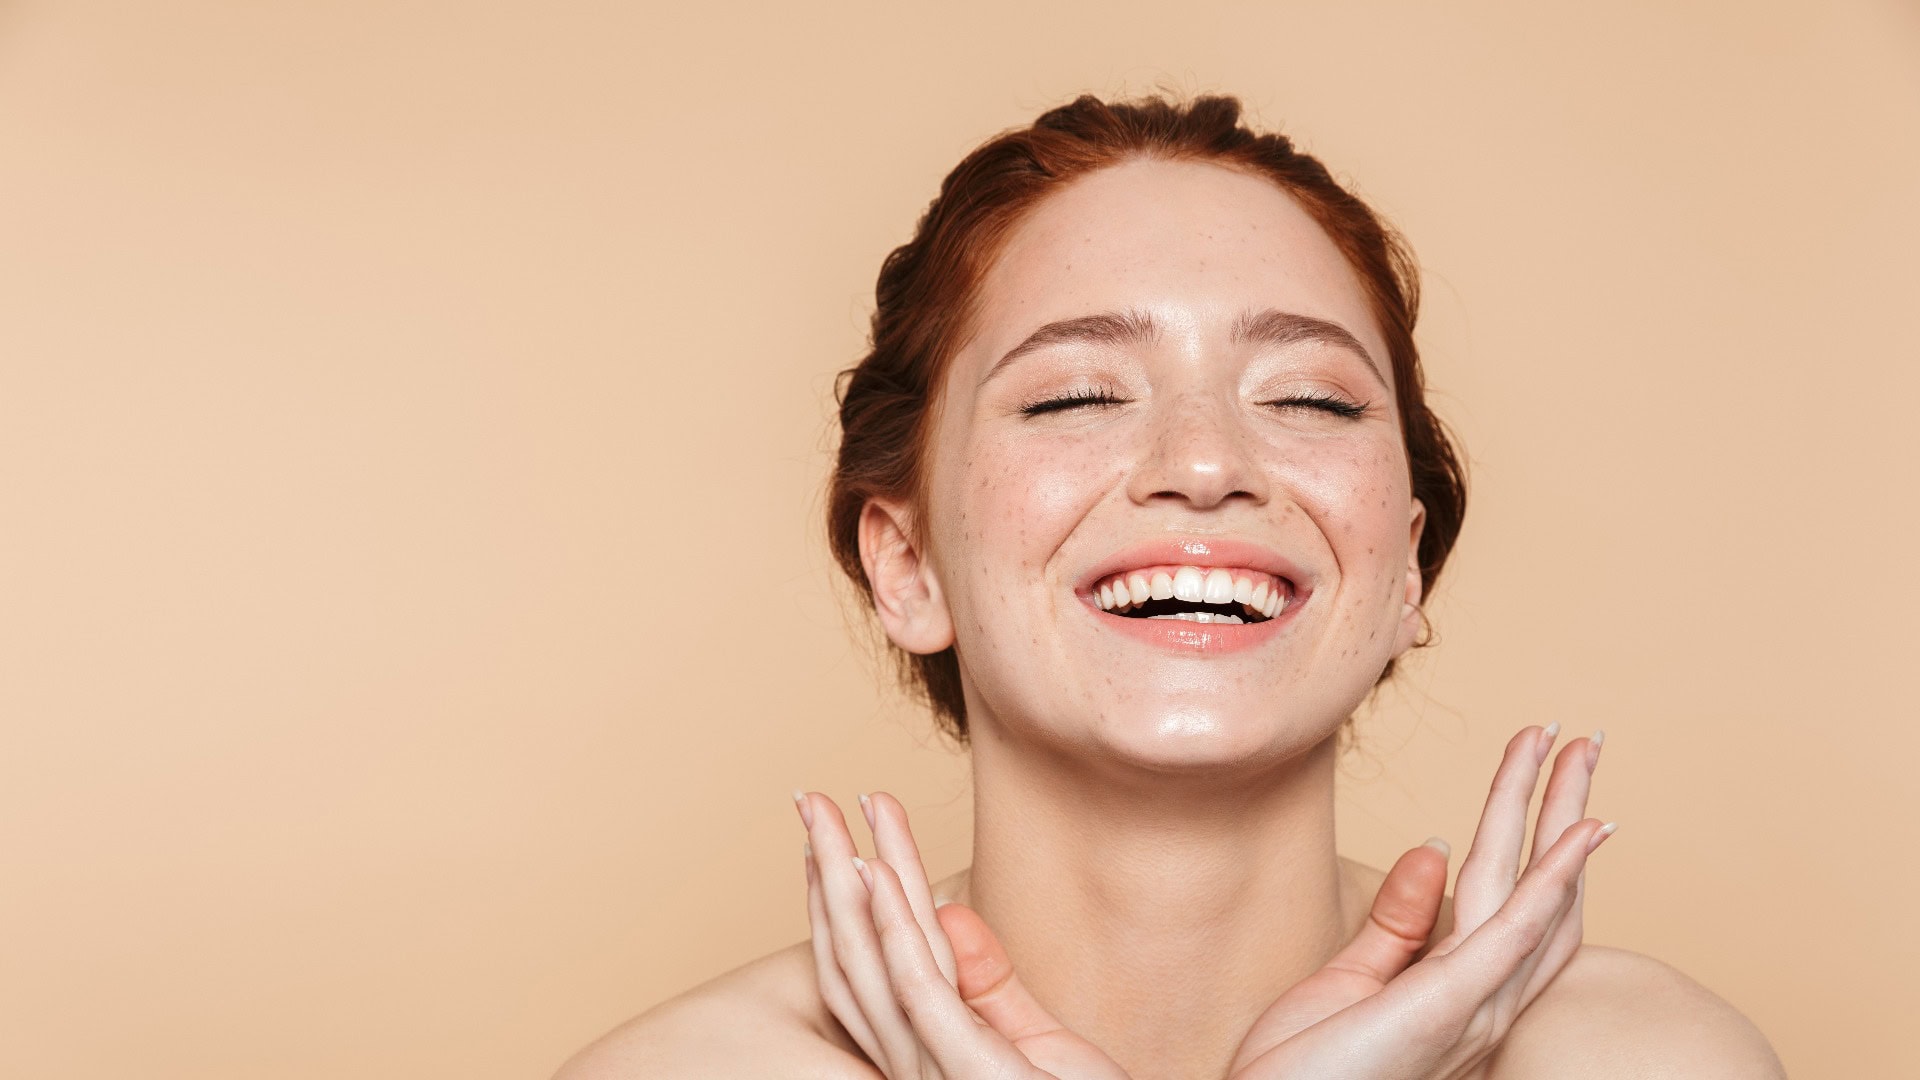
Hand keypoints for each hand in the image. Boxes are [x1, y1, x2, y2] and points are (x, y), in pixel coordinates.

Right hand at [794, 789, 1128, 1078]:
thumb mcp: (1043, 1047)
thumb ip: (990, 984)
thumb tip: (946, 909)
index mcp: (934, 1061)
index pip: (874, 966)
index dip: (845, 897)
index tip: (835, 829)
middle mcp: (921, 1069)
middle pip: (855, 959)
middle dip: (826, 874)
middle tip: (807, 796)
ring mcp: (942, 1076)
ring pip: (874, 965)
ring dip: (846, 881)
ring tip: (827, 812)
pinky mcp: (976, 1078)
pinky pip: (922, 994)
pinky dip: (895, 930)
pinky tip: (875, 874)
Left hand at [1221, 724, 1612, 1077]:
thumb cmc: (1305, 1072)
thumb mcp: (1352, 982)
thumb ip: (1399, 921)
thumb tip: (1435, 847)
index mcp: (1462, 995)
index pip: (1519, 906)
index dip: (1544, 842)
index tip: (1549, 776)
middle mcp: (1485, 1002)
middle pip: (1547, 891)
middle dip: (1563, 810)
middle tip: (1584, 736)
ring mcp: (1474, 1005)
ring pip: (1538, 893)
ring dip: (1560, 815)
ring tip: (1579, 745)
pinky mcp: (1450, 1004)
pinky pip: (1515, 930)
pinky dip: (1554, 878)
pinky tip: (1581, 831)